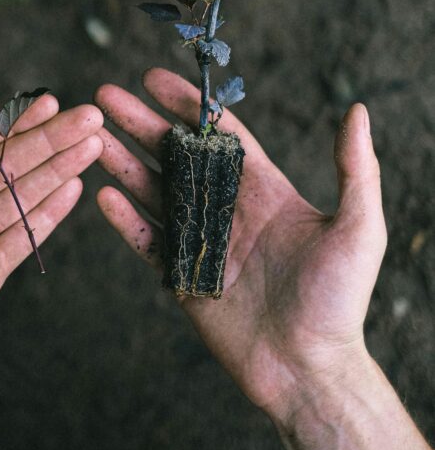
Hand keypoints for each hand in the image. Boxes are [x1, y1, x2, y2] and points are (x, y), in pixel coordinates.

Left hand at [0, 94, 102, 426]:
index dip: (12, 121)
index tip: (46, 103)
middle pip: (9, 163)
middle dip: (50, 139)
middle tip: (88, 117)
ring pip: (24, 194)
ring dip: (59, 167)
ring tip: (93, 144)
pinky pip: (26, 236)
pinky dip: (52, 213)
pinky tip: (74, 187)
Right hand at [95, 68, 385, 422]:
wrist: (309, 371)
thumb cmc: (339, 300)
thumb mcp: (358, 229)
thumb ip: (354, 169)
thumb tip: (357, 110)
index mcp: (263, 188)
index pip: (217, 134)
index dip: (185, 104)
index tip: (154, 78)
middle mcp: (227, 207)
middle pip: (174, 155)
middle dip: (139, 124)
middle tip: (105, 97)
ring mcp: (201, 241)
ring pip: (152, 191)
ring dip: (122, 163)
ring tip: (91, 137)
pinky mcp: (183, 277)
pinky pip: (146, 241)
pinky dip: (123, 219)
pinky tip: (101, 194)